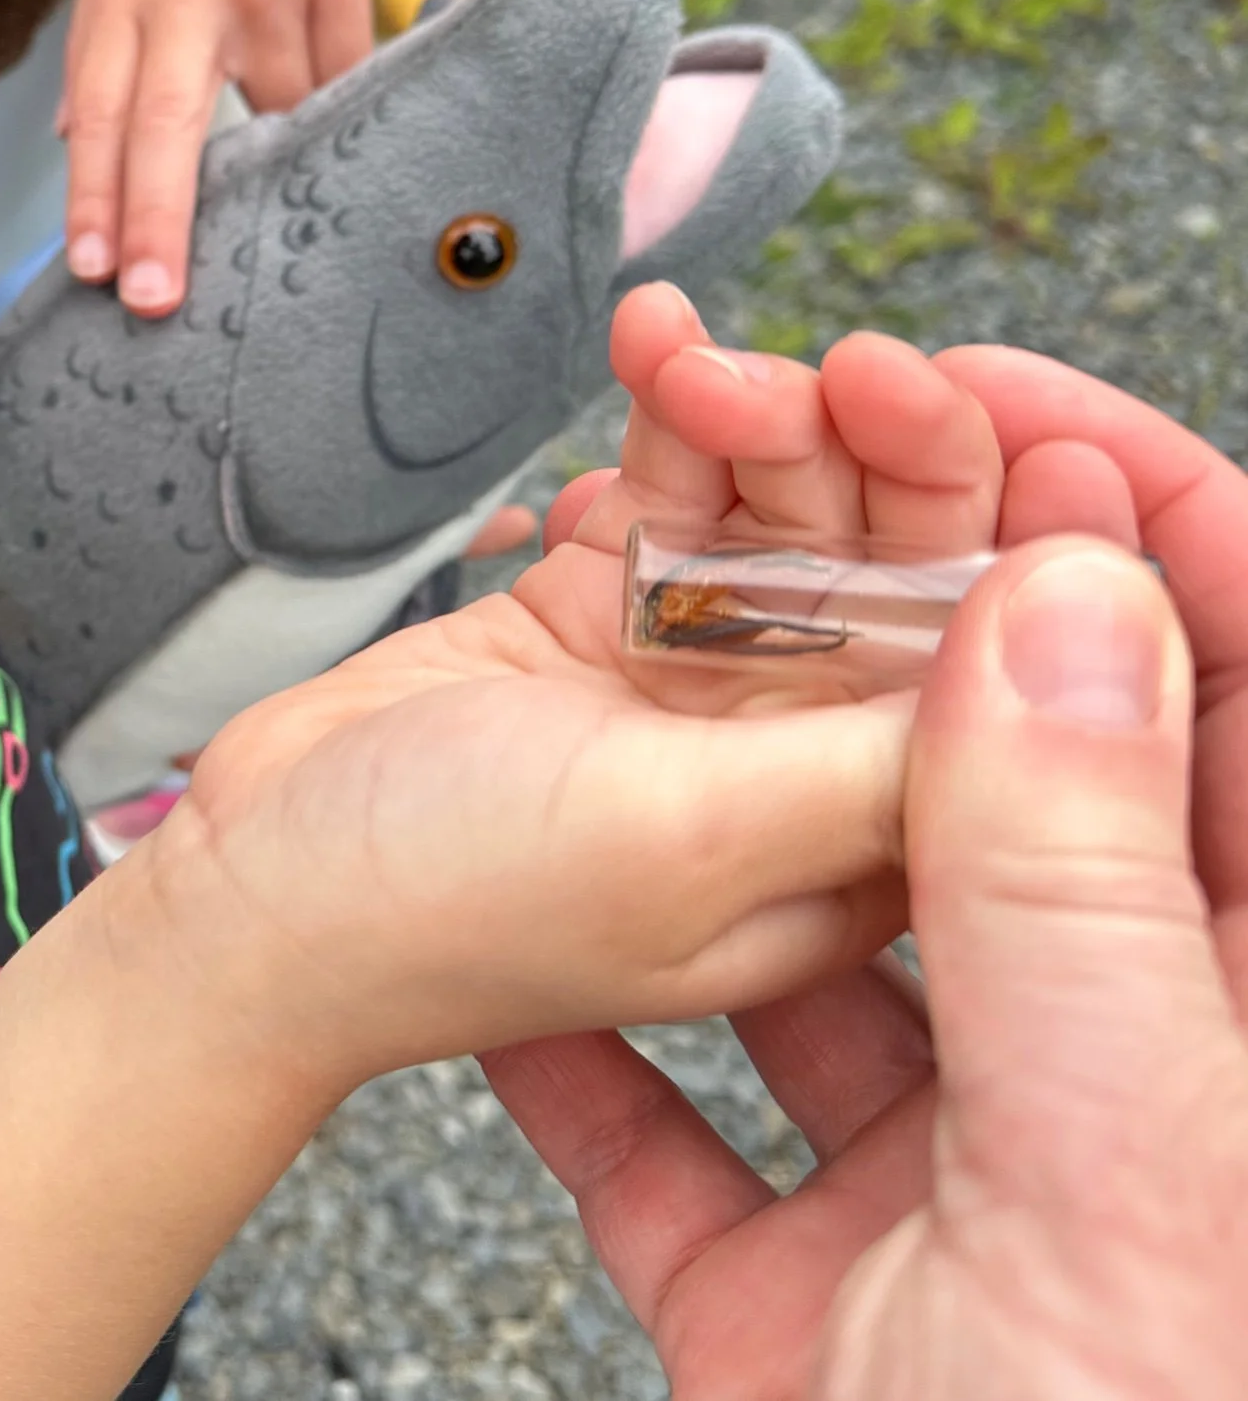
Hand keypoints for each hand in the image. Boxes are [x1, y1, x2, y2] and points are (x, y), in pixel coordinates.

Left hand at [58, 0, 377, 317]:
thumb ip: (103, 39)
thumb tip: (74, 134)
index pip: (100, 111)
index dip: (95, 194)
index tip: (90, 270)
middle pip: (163, 122)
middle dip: (155, 217)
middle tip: (152, 298)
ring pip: (273, 104)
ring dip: (276, 164)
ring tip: (282, 222)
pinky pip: (340, 64)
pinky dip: (337, 103)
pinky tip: (340, 137)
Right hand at [131, 284, 1024, 1088]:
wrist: (251, 884)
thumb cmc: (445, 906)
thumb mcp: (685, 842)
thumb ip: (869, 755)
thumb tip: (1066, 632)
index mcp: (873, 849)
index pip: (1020, 672)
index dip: (1037, 535)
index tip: (994, 419)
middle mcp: (811, 760)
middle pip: (917, 562)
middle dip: (887, 450)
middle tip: (832, 368)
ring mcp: (710, 681)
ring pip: (796, 502)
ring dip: (759, 410)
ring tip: (679, 353)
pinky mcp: (614, 614)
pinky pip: (682, 481)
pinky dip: (673, 410)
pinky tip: (649, 350)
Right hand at [483, 351, 1247, 1399]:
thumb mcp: (1128, 1195)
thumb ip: (1082, 898)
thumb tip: (1062, 607)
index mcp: (1234, 1030)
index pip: (1223, 696)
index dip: (1126, 512)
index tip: (985, 395)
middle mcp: (1108, 1078)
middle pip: (995, 770)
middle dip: (881, 595)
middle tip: (774, 451)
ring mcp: (944, 1180)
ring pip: (811, 919)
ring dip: (702, 778)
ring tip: (607, 627)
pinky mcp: (793, 1274)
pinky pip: (667, 1110)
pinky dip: (571, 1036)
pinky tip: (496, 939)